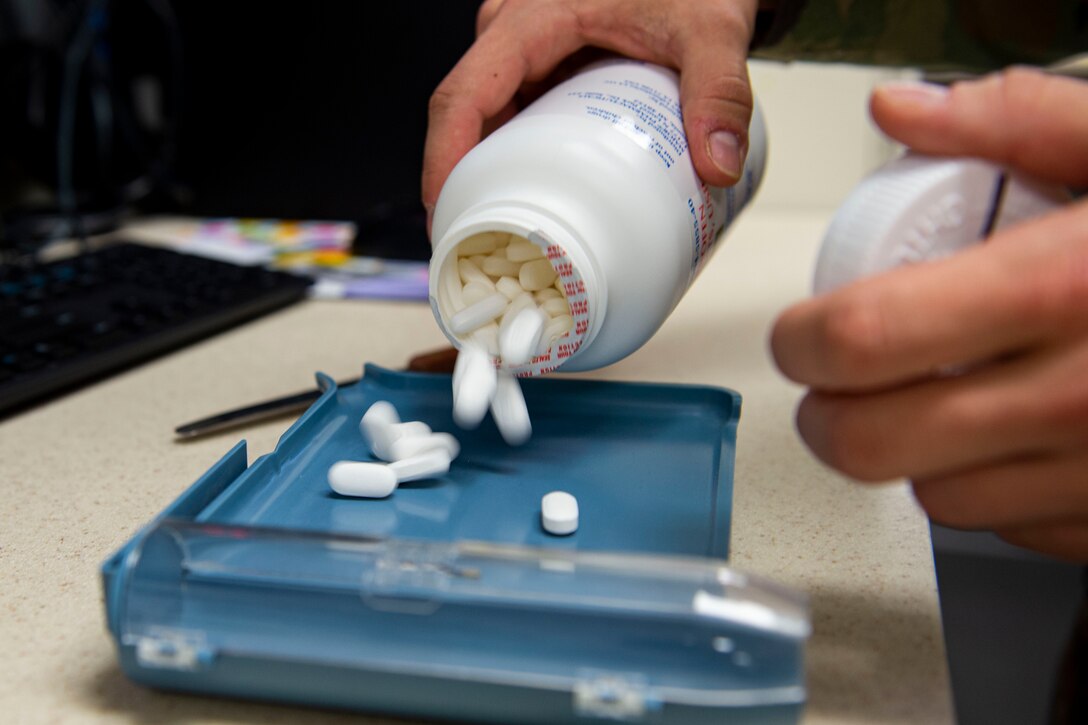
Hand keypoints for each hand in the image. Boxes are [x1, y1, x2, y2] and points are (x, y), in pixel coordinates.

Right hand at [422, 0, 759, 232]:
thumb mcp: (709, 29)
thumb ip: (720, 90)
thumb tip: (717, 165)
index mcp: (533, 16)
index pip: (464, 94)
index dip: (445, 160)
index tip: (448, 213)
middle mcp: (514, 30)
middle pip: (467, 118)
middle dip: (466, 185)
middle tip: (485, 246)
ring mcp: (523, 50)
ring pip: (487, 122)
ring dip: (490, 177)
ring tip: (510, 234)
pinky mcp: (540, 66)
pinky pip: (512, 117)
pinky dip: (516, 160)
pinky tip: (536, 198)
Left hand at [771, 68, 1087, 560]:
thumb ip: (1015, 119)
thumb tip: (903, 112)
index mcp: (1064, 285)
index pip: (866, 340)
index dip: (803, 343)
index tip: (800, 333)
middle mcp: (1082, 393)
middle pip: (872, 442)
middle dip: (828, 415)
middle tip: (833, 384)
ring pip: (935, 496)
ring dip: (912, 453)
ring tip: (937, 399)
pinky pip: (1012, 528)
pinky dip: (990, 488)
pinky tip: (1016, 435)